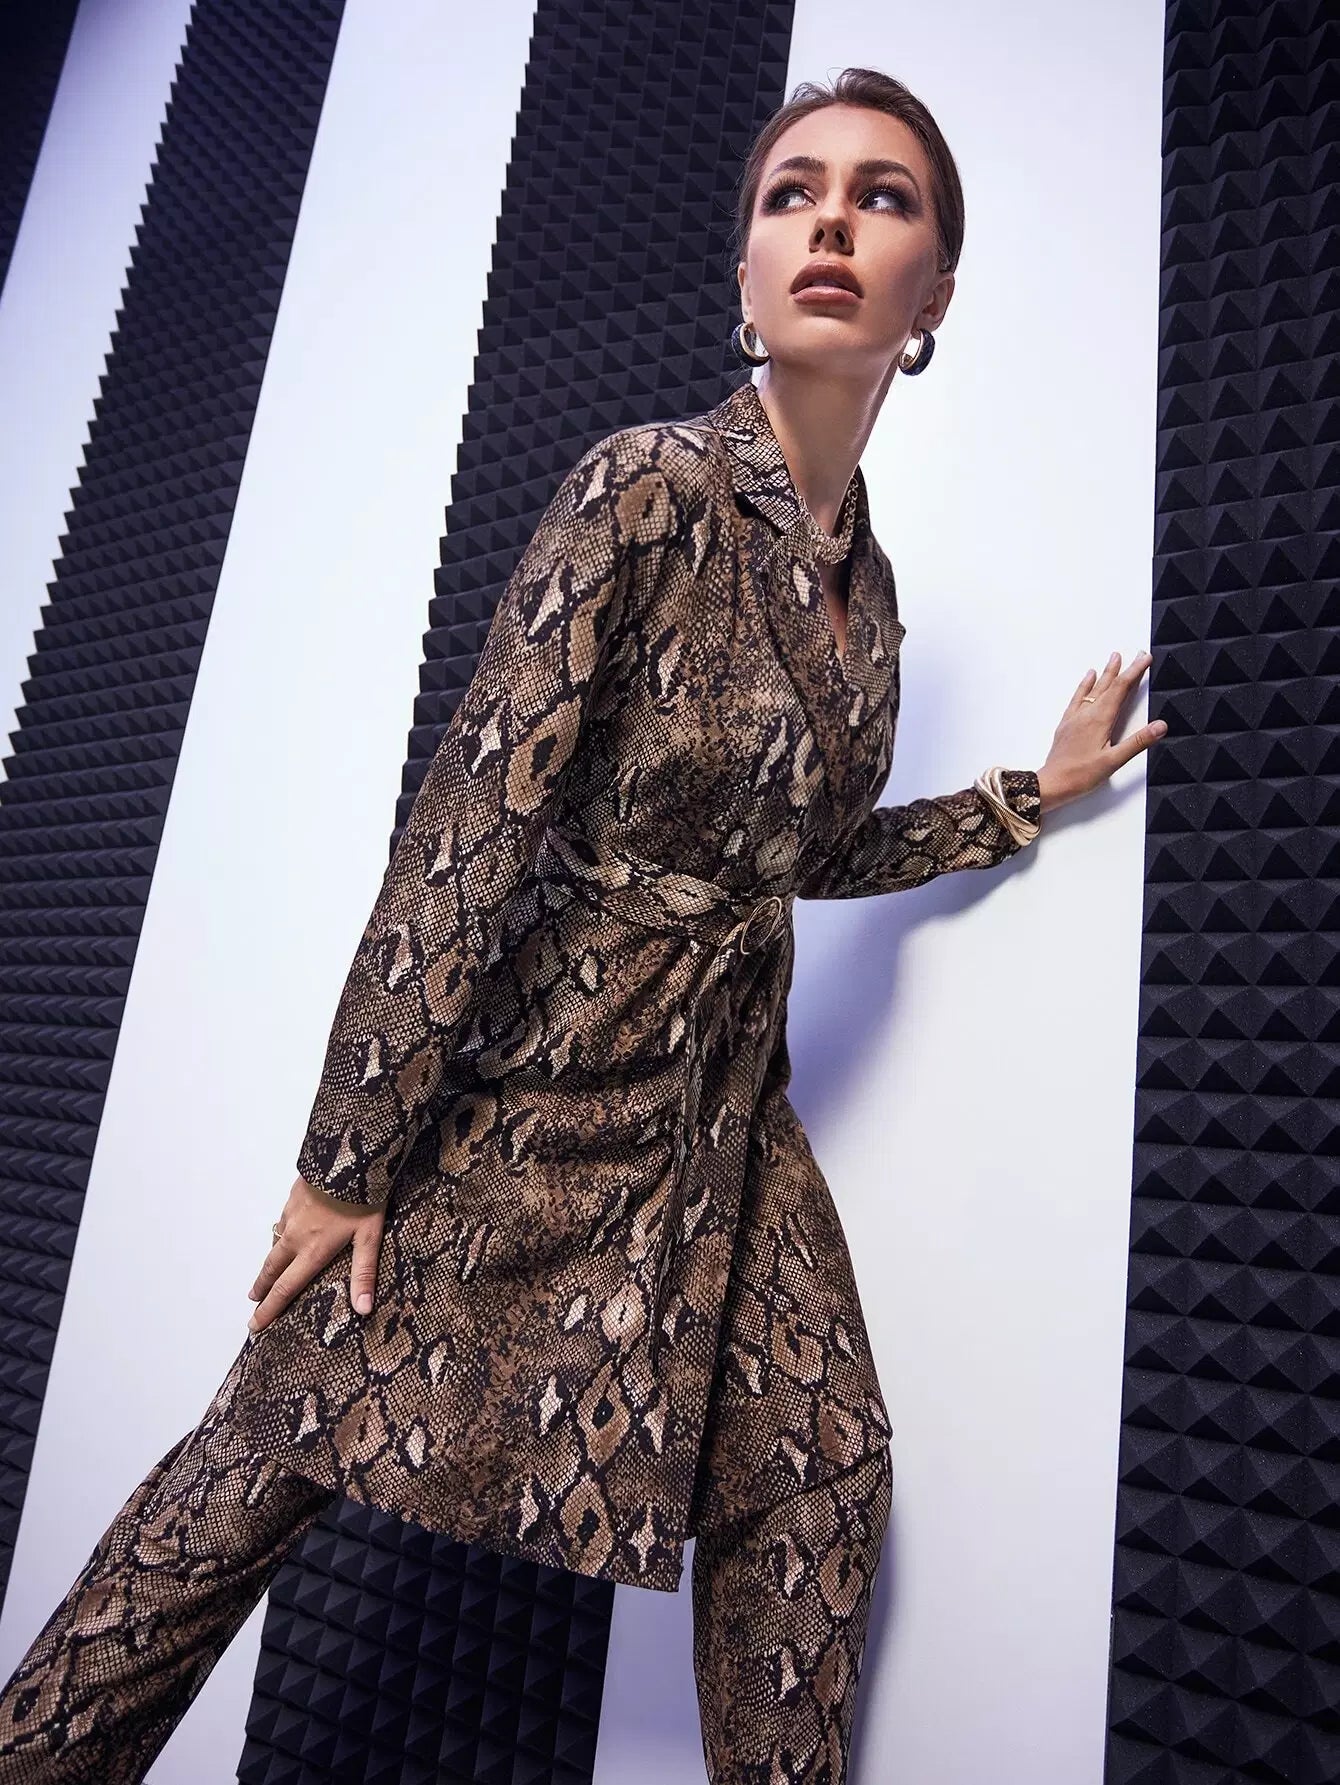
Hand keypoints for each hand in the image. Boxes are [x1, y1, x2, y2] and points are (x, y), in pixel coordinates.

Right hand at [247, 1173, 384, 1332]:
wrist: (346, 1155)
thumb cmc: (362, 1196)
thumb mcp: (369, 1237)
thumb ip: (364, 1273)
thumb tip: (363, 1309)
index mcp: (313, 1250)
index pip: (286, 1289)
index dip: (270, 1310)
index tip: (255, 1325)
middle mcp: (296, 1236)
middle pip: (273, 1269)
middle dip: (262, 1289)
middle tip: (253, 1303)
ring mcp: (292, 1215)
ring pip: (275, 1245)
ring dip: (268, 1264)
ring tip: (264, 1276)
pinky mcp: (293, 1198)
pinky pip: (281, 1223)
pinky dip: (278, 1237)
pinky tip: (284, 1235)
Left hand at [1036, 650, 1166, 815]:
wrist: (1052, 783)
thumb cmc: (1080, 775)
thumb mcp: (1114, 761)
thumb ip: (1137, 742)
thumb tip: (1160, 726)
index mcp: (1100, 719)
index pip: (1122, 689)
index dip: (1135, 672)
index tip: (1145, 658)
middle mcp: (1087, 714)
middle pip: (1109, 685)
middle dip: (1124, 668)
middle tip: (1135, 654)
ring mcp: (1075, 717)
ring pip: (1093, 689)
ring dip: (1105, 673)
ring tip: (1113, 658)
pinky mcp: (1067, 724)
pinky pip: (1078, 698)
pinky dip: (1085, 685)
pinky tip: (1088, 678)